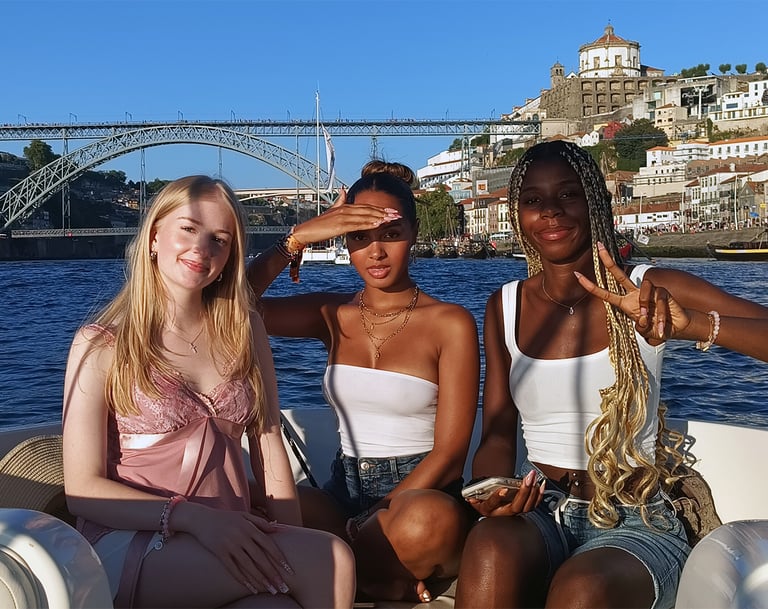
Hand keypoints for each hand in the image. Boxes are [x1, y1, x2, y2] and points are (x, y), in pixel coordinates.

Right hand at [183, 504, 293, 594]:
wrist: (200, 518)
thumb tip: (281, 528)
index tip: (289, 570)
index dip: (279, 558)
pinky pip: (232, 569)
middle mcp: (241, 536)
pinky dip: (243, 579)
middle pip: (260, 558)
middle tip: (283, 586)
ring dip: (260, 579)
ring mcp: (230, 545)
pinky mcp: (219, 553)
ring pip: (248, 566)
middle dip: (273, 573)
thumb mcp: (245, 516)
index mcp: (249, 527)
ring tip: (270, 590)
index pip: (268, 544)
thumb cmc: (226, 517)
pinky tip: (252, 588)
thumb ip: (262, 523)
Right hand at [292, 187, 400, 243]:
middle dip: (384, 212)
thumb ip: (339, 201)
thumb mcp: (330, 212)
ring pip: (366, 216)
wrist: (304, 232)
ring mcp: (343, 216)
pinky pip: (358, 224)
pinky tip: (379, 224)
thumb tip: (344, 190)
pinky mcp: (340, 225)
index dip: (380, 209)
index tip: (392, 211)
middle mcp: (345, 209)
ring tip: (393, 219)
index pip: (366, 207)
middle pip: (369, 210)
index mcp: (345, 207)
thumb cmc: (317, 226)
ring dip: (381, 217)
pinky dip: (370, 223)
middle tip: (398, 214)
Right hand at [466, 470, 543, 517]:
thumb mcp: (474, 494)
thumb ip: (473, 493)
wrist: (489, 504)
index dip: (498, 498)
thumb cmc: (482, 495)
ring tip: (534, 477)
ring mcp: (514, 512)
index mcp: (487, 510)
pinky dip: (539, 494)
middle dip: (523, 491)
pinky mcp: (523, 509)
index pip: (492, 505)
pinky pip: (533, 504)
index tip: (504, 489)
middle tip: (528, 478)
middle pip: (515, 506)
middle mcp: (502, 514)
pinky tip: (541, 484)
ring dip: (532, 491)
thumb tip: (469, 496)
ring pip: (526, 507)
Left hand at [574, 242, 690, 342]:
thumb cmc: (654, 328)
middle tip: (598, 246)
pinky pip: (658, 298)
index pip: (605, 293)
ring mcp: (648, 291)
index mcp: (625, 303)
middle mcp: (634, 294)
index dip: (590, 285)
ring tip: (648, 321)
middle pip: (619, 274)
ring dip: (645, 308)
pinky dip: (658, 314)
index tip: (577, 275)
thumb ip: (639, 325)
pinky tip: (660, 324)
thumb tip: (641, 318)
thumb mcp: (643, 329)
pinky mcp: (662, 291)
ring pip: (642, 290)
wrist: (674, 328)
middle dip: (608, 260)